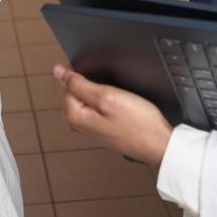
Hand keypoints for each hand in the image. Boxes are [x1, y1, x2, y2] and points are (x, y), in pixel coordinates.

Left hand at [54, 64, 173, 166]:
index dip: (88, 78)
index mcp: (74, 116)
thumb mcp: (107, 96)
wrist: (159, 144)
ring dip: (106, 95)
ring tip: (122, 102)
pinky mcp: (104, 129)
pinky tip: (125, 108)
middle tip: (116, 94)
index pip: (69, 83)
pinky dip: (112, 104)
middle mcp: (79, 125)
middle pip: (80, 91)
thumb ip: (79, 83)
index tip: (104, 83)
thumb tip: (58, 71)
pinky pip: (103, 108)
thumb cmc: (138, 124)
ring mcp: (92, 129)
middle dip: (96, 87)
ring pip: (93, 99)